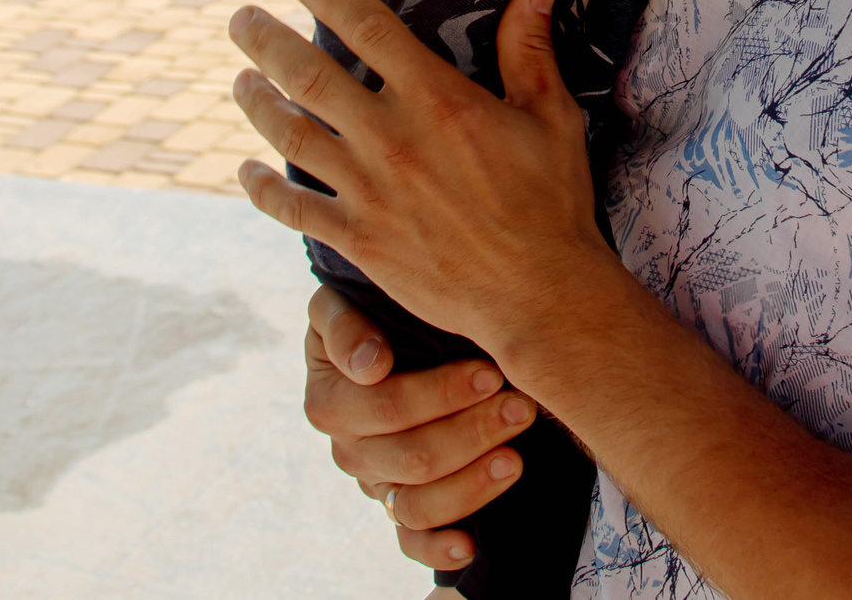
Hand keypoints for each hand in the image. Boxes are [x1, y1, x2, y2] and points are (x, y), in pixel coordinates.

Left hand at [229, 0, 617, 358]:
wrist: (538, 293)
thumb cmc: (550, 202)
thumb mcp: (549, 116)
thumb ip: (528, 50)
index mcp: (436, 99)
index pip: (367, 27)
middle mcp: (391, 138)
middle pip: (307, 75)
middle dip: (266, 39)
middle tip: (241, 18)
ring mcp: (368, 190)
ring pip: (290, 135)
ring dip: (256, 103)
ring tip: (240, 80)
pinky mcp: (358, 238)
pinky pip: (293, 208)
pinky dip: (263, 188)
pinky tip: (247, 171)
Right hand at [306, 285, 541, 572]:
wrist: (391, 343)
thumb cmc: (375, 314)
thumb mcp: (344, 303)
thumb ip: (343, 325)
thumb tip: (370, 365)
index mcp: (330, 398)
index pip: (385, 406)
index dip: (440, 394)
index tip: (491, 373)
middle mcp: (350, 449)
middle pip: (410, 457)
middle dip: (472, 432)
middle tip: (521, 406)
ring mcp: (376, 484)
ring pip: (416, 503)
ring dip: (470, 483)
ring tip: (516, 457)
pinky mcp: (400, 511)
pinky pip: (413, 542)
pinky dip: (439, 549)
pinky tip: (470, 545)